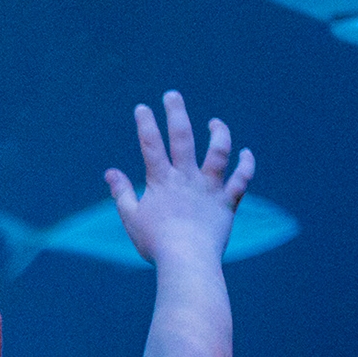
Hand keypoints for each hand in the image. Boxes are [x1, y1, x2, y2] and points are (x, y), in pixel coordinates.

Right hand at [106, 89, 253, 265]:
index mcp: (161, 181)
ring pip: (218, 152)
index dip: (145, 123)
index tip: (142, 107)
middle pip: (183, 138)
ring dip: (219, 133)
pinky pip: (241, 180)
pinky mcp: (227, 203)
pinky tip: (247, 152)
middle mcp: (187, 178)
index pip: (151, 145)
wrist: (187, 261)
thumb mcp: (131, 218)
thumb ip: (120, 193)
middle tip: (173, 95)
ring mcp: (209, 188)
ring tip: (215, 122)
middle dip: (177, 113)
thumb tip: (110, 172)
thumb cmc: (155, 243)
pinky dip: (246, 165)